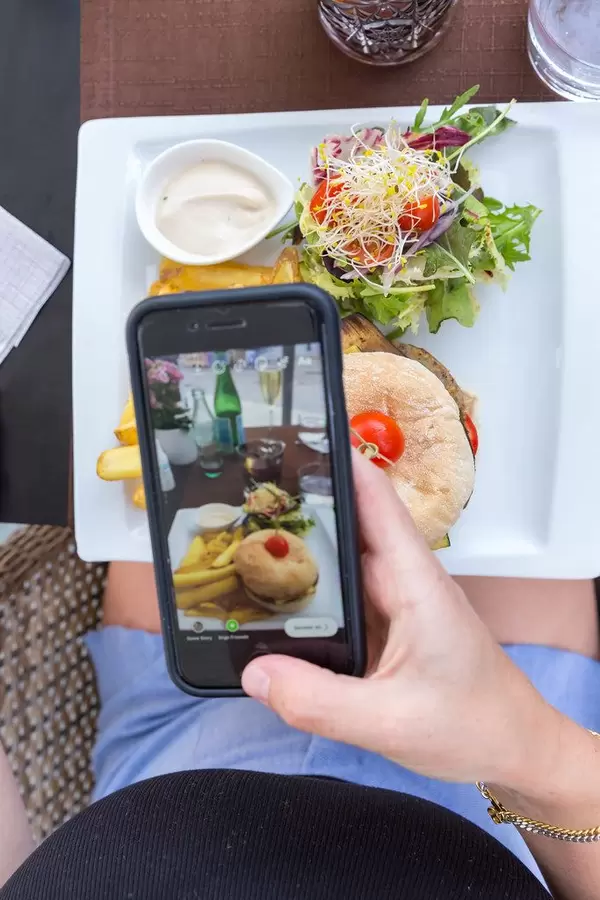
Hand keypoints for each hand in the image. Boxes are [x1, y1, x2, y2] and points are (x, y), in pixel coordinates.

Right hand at [242, 450, 561, 789]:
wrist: (513, 748)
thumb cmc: (472, 724)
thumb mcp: (390, 721)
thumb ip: (319, 702)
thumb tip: (253, 673)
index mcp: (413, 580)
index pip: (375, 500)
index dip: (338, 462)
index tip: (291, 438)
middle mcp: (402, 580)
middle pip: (348, 524)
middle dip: (299, 504)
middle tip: (236, 494)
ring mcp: (393, 602)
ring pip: (340, 560)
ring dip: (298, 548)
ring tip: (238, 538)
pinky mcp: (385, 626)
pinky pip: (339, 597)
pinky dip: (306, 591)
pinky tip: (269, 597)